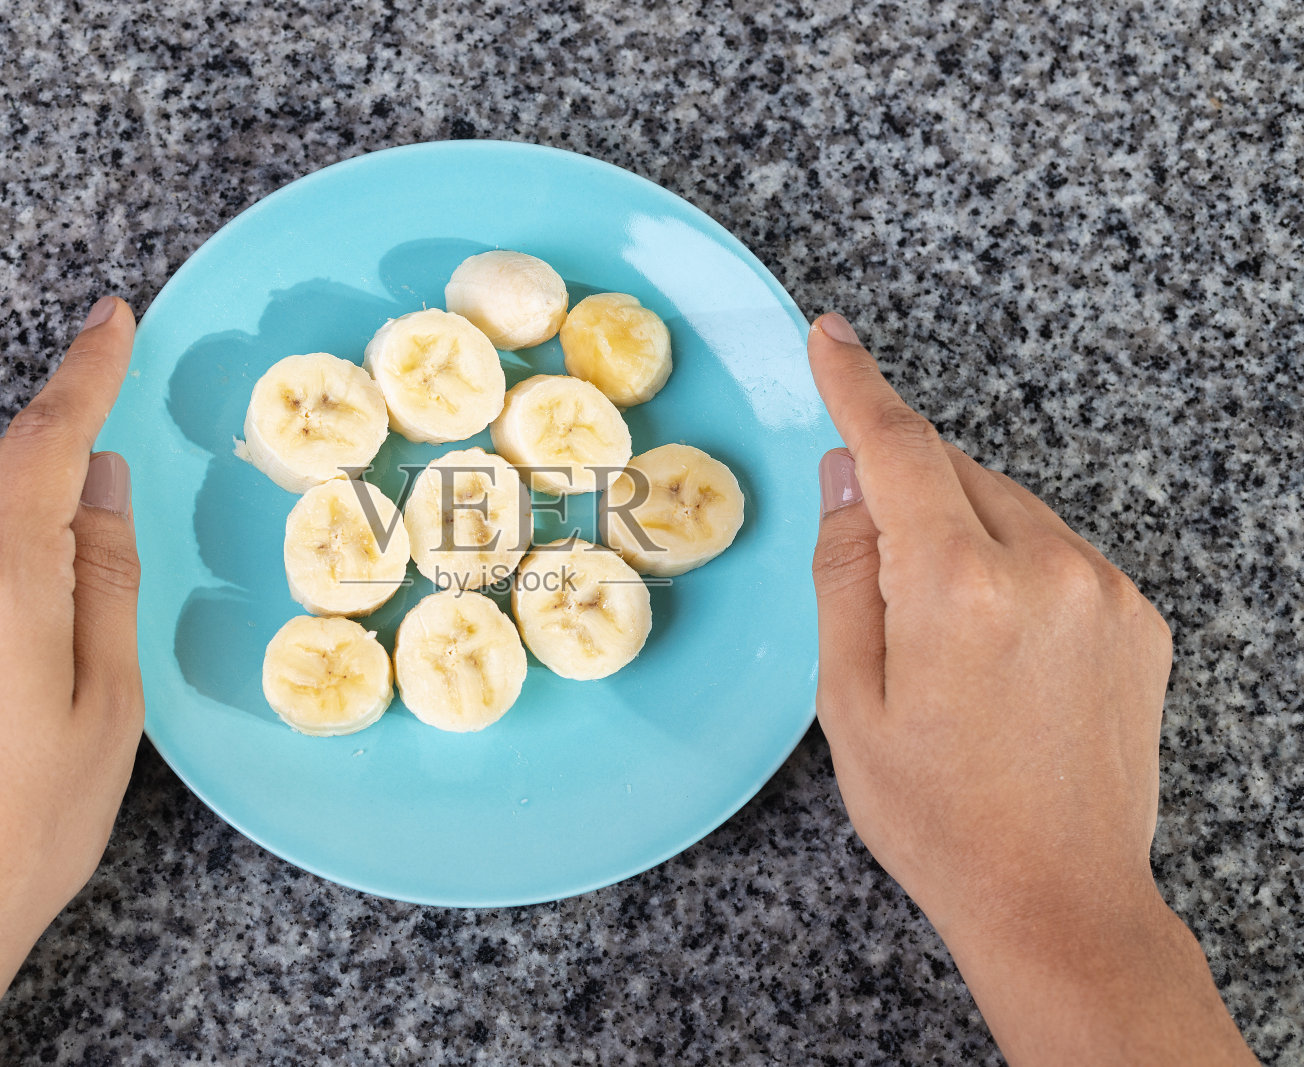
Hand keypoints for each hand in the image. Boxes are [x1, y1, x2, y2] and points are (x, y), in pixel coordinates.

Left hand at [0, 297, 142, 1066]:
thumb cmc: (24, 825)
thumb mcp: (109, 705)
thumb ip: (106, 575)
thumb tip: (102, 483)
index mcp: (3, 583)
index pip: (50, 438)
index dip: (87, 371)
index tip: (110, 322)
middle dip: (43, 480)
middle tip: (73, 565)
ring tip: (3, 605)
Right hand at [807, 313, 1254, 1065]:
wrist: (1056, 895)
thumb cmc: (937, 813)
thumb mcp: (848, 699)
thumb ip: (846, 570)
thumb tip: (849, 476)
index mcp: (957, 587)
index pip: (898, 448)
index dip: (857, 383)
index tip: (831, 334)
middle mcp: (1045, 567)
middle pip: (954, 474)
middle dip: (907, 497)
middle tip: (883, 593)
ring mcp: (1104, 589)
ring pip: (1008, 508)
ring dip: (964, 535)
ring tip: (948, 644)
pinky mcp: (1138, 617)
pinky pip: (1056, 551)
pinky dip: (1014, 567)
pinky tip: (1000, 651)